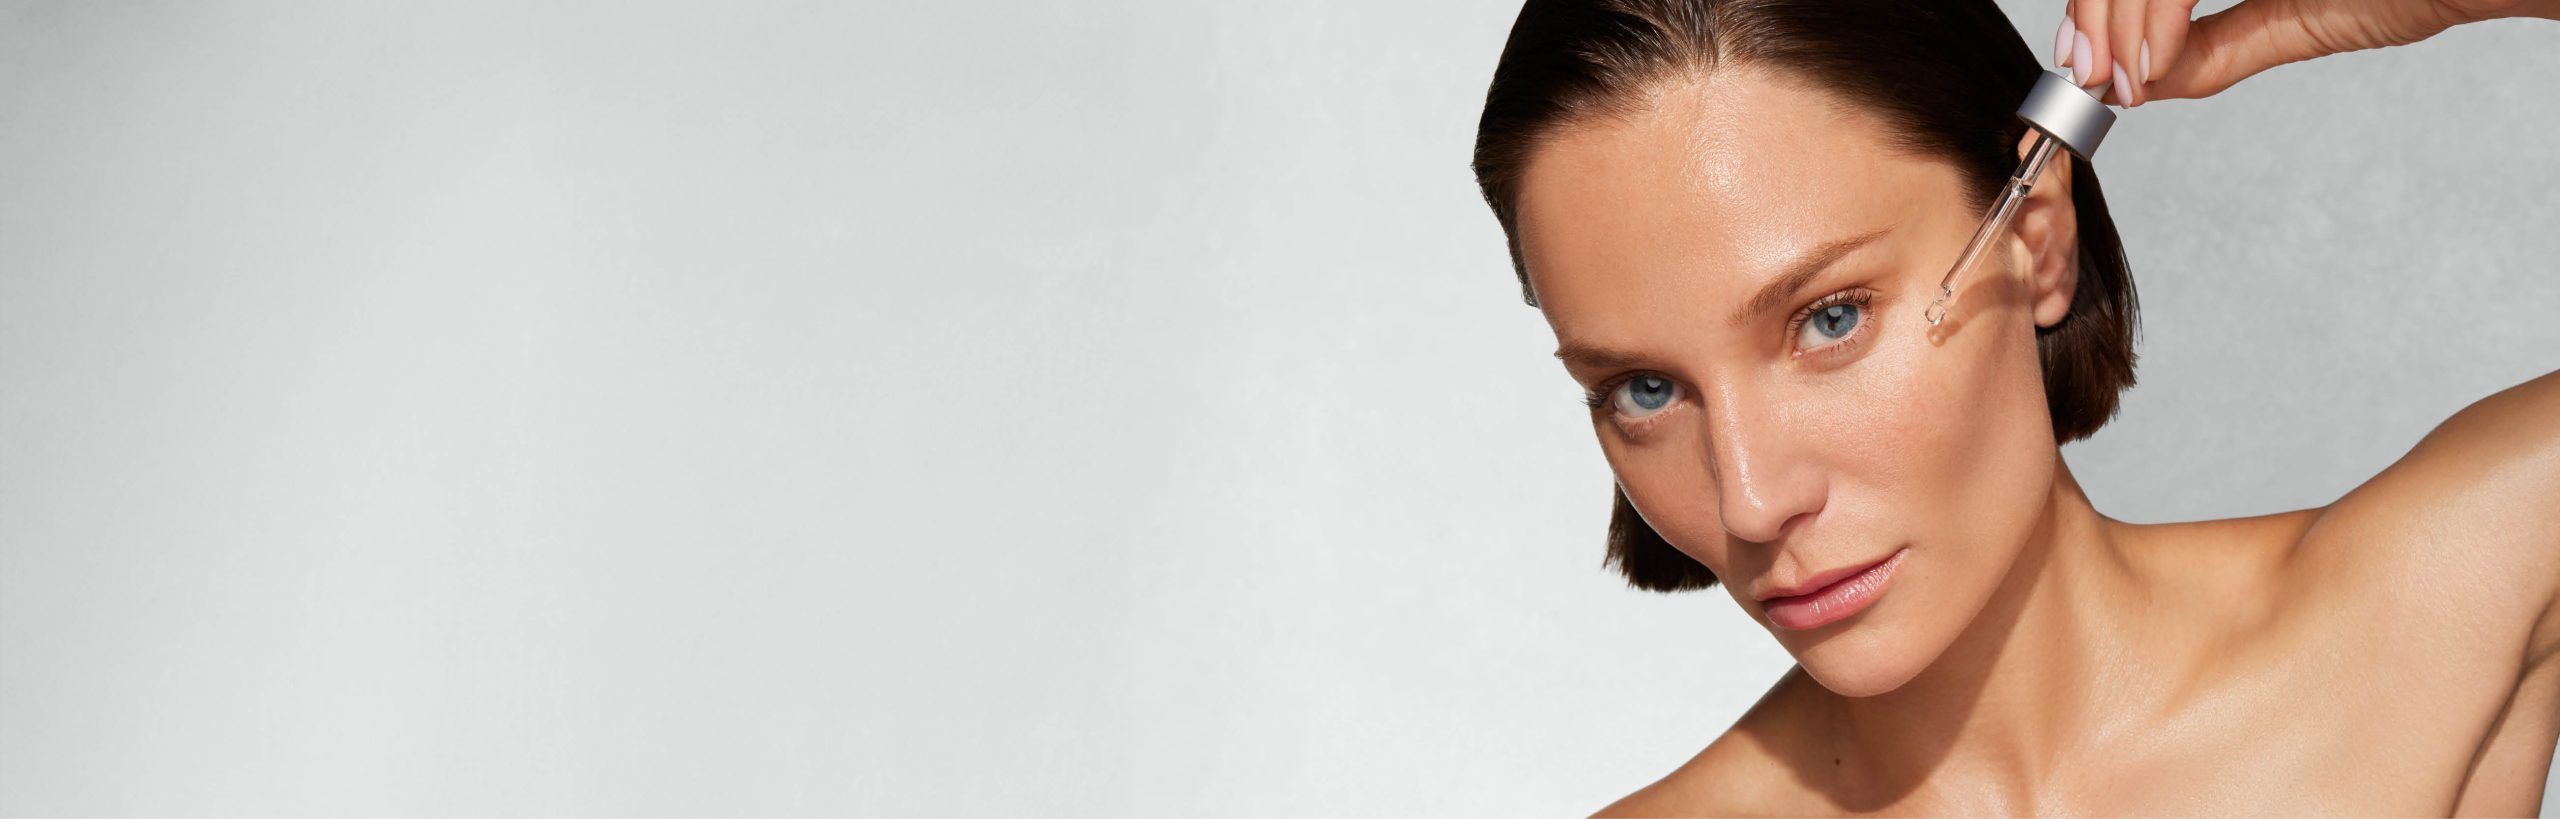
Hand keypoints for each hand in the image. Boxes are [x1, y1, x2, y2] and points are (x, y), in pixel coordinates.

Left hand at [2052, 0, 2559, 107]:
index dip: (2099, 11)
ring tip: (2129, 79)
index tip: (2090, 71)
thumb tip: (2140, 82)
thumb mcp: (2297, 20)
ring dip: (2119, 24)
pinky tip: (2154, 58)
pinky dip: (2154, 14)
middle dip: (2098, 21)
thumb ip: (2216, 49)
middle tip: (2098, 83)